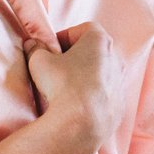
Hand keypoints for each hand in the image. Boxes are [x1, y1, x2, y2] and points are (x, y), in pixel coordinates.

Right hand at [24, 21, 121, 153]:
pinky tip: (76, 106)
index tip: (52, 49)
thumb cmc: (62, 85)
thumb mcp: (40, 61)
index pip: (83, 29)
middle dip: (75, 57)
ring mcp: (121, 83)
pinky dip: (93, 97)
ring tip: (65, 90)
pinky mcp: (120, 105)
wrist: (81, 123)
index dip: (65, 37)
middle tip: (57, 68)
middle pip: (94, 52)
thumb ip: (36, 49)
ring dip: (85, 78)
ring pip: (101, 74)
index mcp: (100, 41)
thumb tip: (32, 44)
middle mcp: (117, 59)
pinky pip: (105, 96)